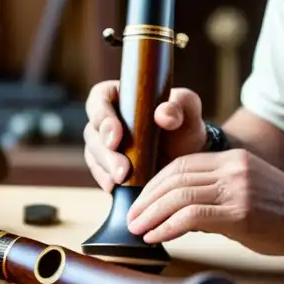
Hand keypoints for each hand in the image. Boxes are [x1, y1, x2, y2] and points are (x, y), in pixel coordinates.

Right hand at [82, 80, 207, 192]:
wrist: (190, 153)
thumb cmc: (185, 122)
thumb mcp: (187, 109)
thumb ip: (178, 107)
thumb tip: (164, 114)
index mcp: (120, 95)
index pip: (100, 98)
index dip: (102, 116)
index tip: (116, 135)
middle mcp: (107, 118)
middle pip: (93, 131)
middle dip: (106, 152)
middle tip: (122, 169)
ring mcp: (103, 143)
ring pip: (94, 154)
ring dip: (106, 168)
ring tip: (123, 180)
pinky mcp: (107, 166)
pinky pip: (99, 173)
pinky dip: (106, 180)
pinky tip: (116, 188)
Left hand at [125, 148, 283, 256]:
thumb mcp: (246, 192)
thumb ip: (215, 198)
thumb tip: (182, 217)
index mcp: (231, 160)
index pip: (181, 164)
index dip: (155, 183)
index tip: (140, 202)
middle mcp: (231, 168)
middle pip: (174, 176)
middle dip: (146, 198)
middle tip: (130, 217)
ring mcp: (236, 188)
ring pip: (179, 194)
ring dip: (151, 213)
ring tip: (136, 229)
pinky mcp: (240, 211)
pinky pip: (192, 215)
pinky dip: (168, 226)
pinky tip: (156, 237)